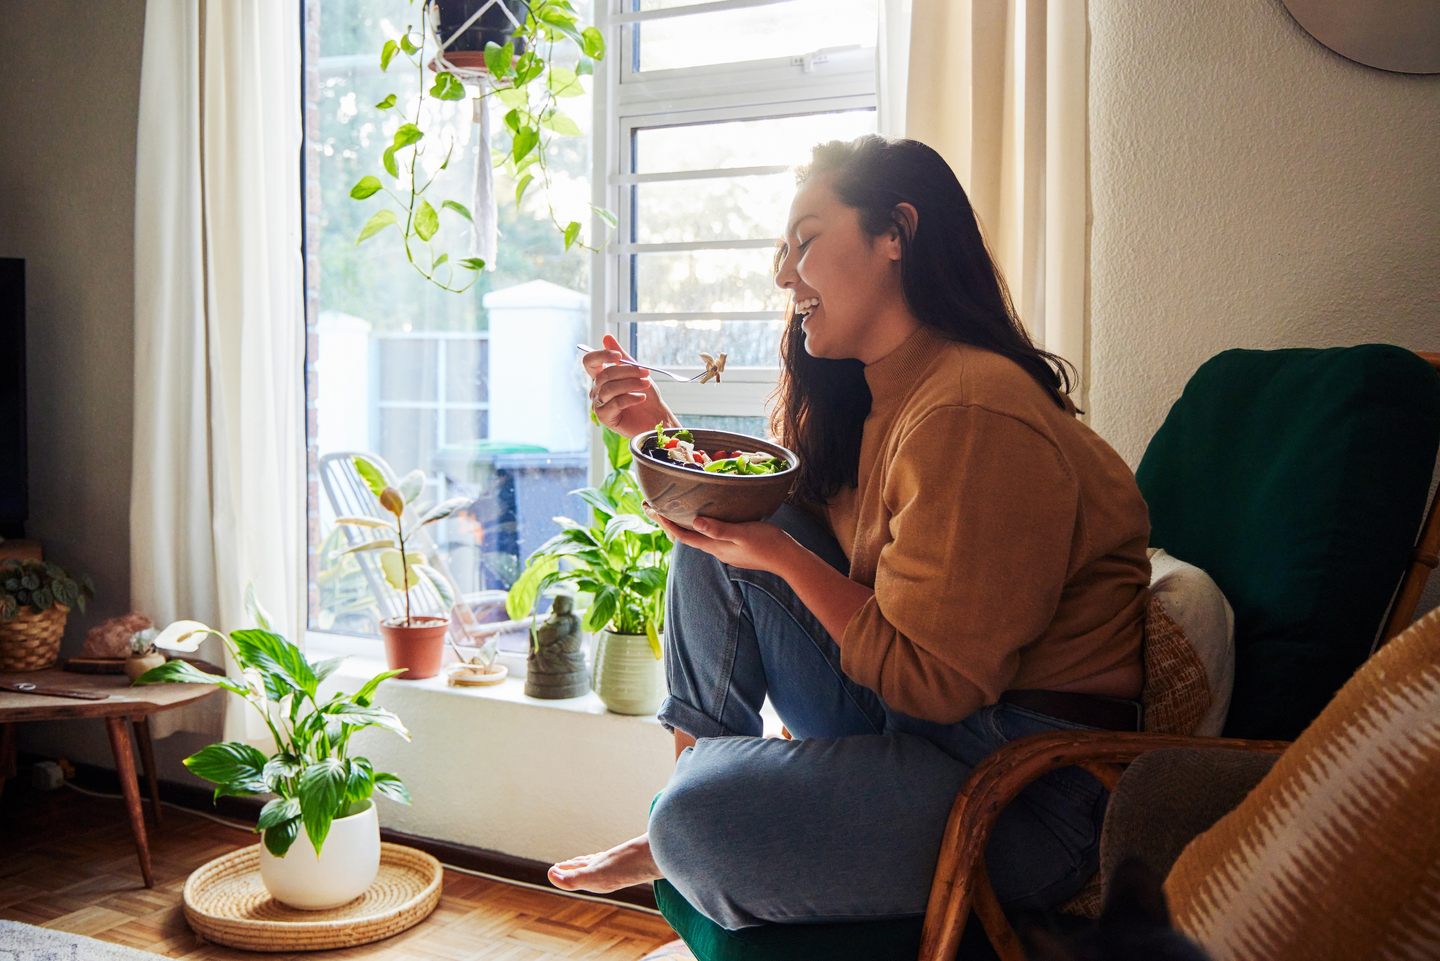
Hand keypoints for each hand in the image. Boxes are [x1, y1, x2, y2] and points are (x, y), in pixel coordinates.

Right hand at [583, 334, 677, 438]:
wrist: (655, 417)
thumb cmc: (646, 394)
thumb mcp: (636, 372)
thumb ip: (621, 357)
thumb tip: (607, 337)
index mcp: (601, 377)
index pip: (590, 362)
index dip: (601, 356)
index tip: (618, 355)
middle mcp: (596, 390)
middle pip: (604, 375)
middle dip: (627, 372)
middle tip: (645, 372)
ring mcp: (598, 404)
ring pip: (609, 389)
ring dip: (631, 384)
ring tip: (646, 384)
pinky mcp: (605, 417)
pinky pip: (615, 403)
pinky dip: (630, 398)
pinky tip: (641, 397)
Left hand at [652, 512, 797, 573]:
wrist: (787, 558)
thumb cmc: (767, 543)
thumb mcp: (742, 533)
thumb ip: (719, 529)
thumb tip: (695, 521)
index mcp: (716, 547)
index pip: (685, 537)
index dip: (669, 525)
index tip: (655, 512)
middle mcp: (717, 551)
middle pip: (689, 537)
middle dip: (673, 524)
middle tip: (659, 509)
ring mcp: (727, 551)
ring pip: (701, 537)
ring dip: (687, 525)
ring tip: (678, 510)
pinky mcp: (736, 548)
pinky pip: (713, 536)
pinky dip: (703, 526)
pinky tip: (708, 518)